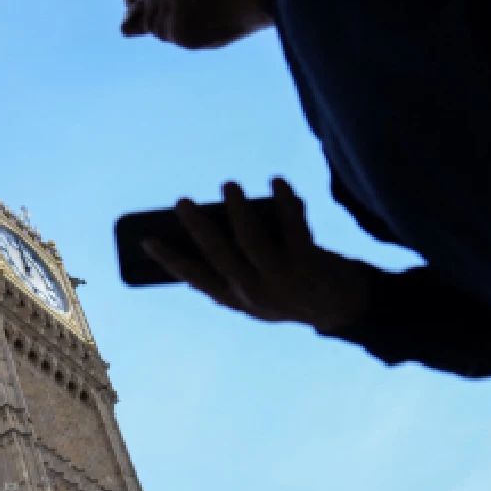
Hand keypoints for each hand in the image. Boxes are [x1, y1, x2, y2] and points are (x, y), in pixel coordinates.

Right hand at [143, 178, 377, 333]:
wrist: (342, 308)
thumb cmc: (292, 293)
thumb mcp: (258, 295)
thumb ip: (234, 274)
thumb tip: (208, 232)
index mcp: (235, 299)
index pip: (195, 278)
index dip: (170, 259)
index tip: (148, 240)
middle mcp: (254, 292)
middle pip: (219, 254)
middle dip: (198, 227)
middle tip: (183, 202)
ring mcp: (282, 278)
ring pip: (251, 239)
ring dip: (237, 209)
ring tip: (228, 186)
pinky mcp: (308, 262)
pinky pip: (293, 225)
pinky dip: (285, 200)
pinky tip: (276, 181)